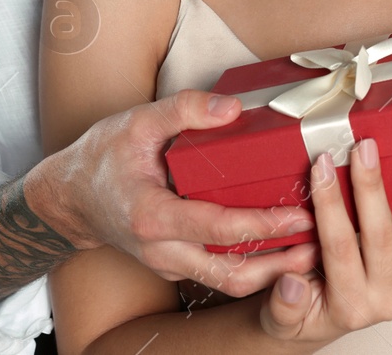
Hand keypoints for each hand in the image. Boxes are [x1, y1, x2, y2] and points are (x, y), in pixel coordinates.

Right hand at [34, 89, 318, 297]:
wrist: (69, 196)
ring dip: (272, 273)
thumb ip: (186, 110)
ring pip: (228, 283)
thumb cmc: (101, 157)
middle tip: (321, 245)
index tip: (301, 214)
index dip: (263, 224)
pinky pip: (219, 274)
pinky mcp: (175, 264)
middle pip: (231, 273)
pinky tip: (281, 249)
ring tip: (312, 254)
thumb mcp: (138, 120)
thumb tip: (234, 108)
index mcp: (152, 216)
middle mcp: (162, 249)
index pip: (218, 228)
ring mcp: (168, 262)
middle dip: (281, 264)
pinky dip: (253, 266)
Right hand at [258, 138, 391, 341]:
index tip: (321, 166)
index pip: (339, 246)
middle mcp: (386, 295)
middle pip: (381, 237)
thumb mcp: (280, 318)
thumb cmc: (302, 313)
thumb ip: (284, 304)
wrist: (322, 324)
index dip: (330, 205)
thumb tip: (290, 283)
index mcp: (349, 303)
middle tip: (364, 150)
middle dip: (371, 190)